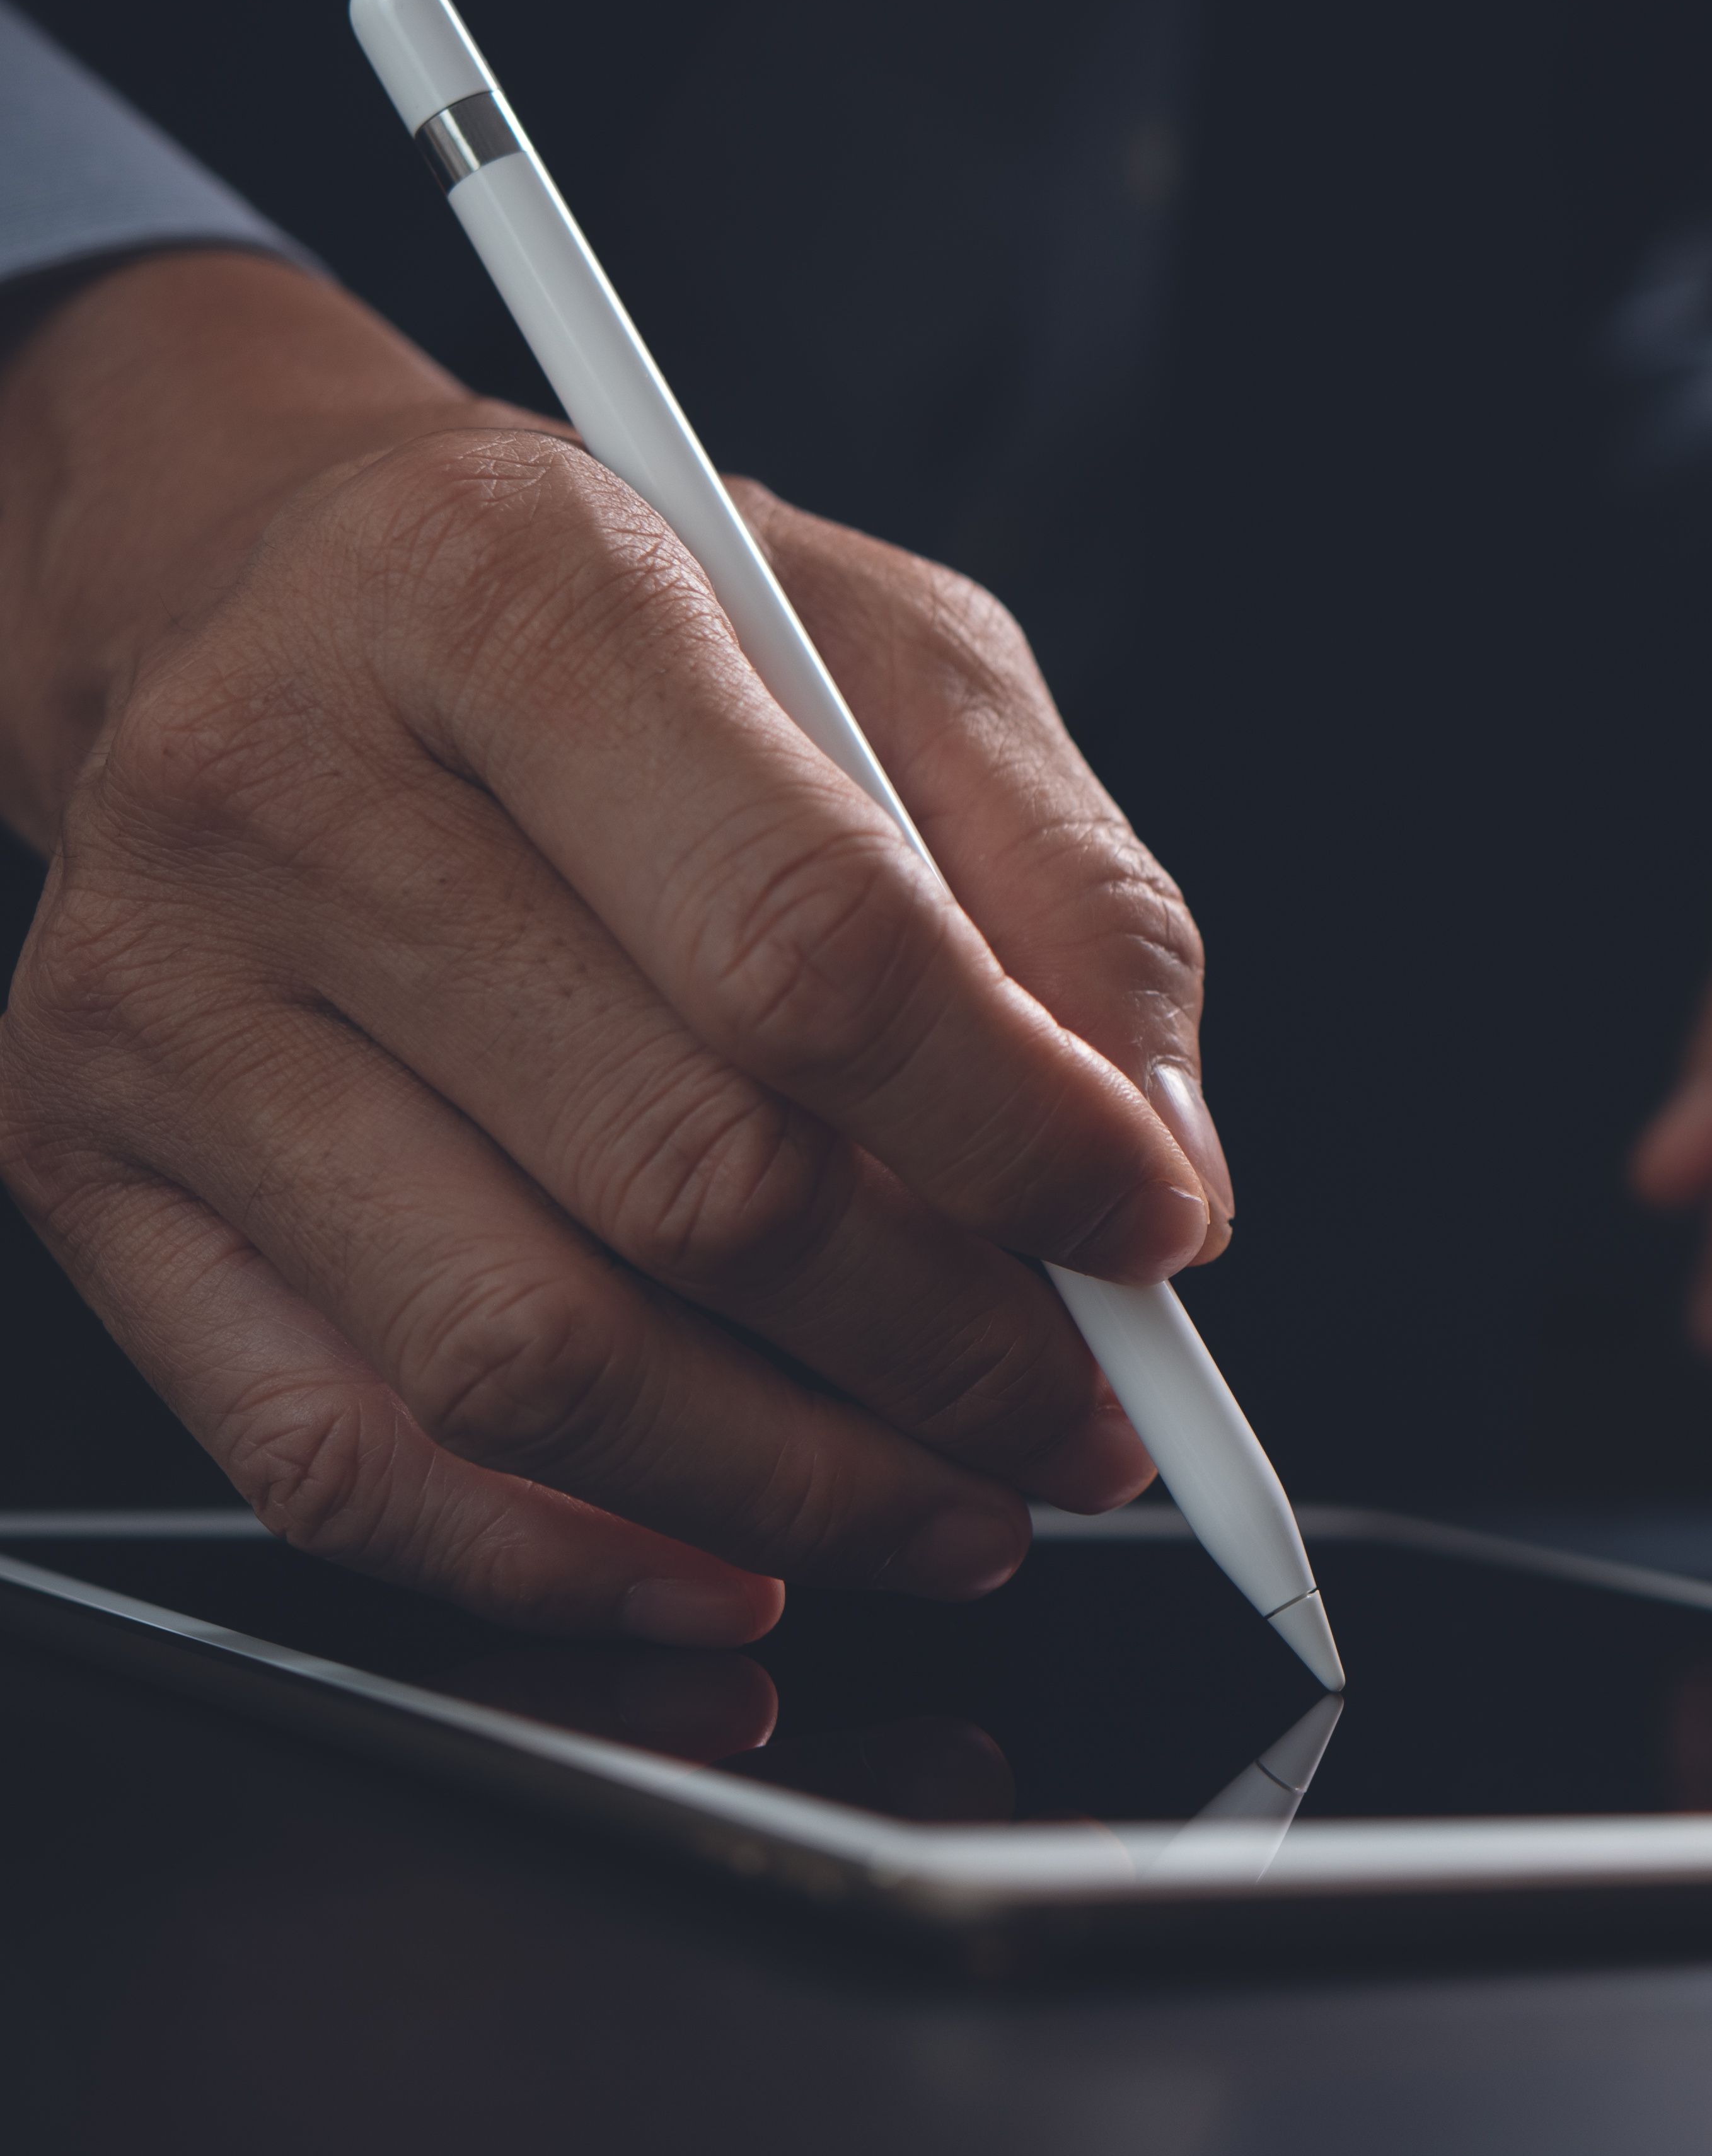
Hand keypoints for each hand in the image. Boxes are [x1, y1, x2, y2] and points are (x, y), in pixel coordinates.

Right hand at [0, 251, 1233, 1639]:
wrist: (268, 584)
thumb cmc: (616, 621)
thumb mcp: (897, 648)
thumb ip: (1070, 891)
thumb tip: (1160, 1168)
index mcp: (511, 602)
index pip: (810, 946)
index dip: (1022, 1136)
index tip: (1154, 1232)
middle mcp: (287, 793)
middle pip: (687, 1180)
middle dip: (947, 1352)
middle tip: (1088, 1418)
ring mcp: (161, 1003)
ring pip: (523, 1361)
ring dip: (796, 1487)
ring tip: (962, 1503)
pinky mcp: (89, 1170)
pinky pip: (334, 1461)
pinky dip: (566, 1569)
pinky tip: (735, 1572)